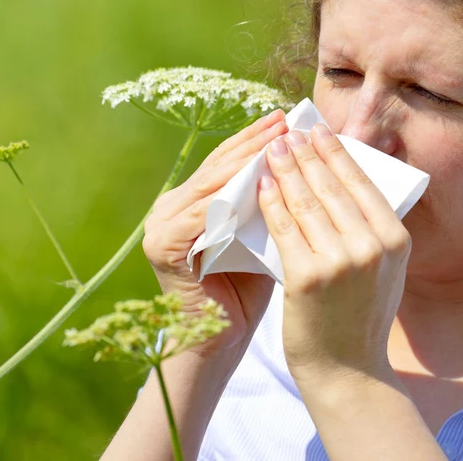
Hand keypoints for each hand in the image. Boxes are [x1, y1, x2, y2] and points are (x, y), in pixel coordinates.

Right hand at [143, 109, 287, 358]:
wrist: (221, 342)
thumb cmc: (248, 290)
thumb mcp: (260, 234)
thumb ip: (267, 200)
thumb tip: (302, 158)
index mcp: (187, 204)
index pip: (225, 164)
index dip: (255, 140)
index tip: (288, 119)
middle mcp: (167, 210)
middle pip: (216, 167)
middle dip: (253, 142)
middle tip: (284, 119)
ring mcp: (159, 227)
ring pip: (210, 185)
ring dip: (245, 160)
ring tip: (277, 140)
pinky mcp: (162, 246)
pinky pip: (202, 213)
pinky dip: (231, 194)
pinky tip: (259, 178)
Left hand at [258, 123, 410, 387]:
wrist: (347, 371)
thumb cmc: (361, 317)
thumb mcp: (386, 270)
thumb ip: (373, 229)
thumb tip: (349, 178)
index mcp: (395, 241)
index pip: (361, 183)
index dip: (336, 153)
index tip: (319, 131)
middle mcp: (371, 247)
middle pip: (332, 187)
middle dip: (307, 153)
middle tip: (289, 131)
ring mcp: (340, 262)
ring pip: (306, 202)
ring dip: (286, 169)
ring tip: (272, 148)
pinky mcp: (307, 277)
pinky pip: (284, 228)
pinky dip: (271, 202)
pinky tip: (261, 184)